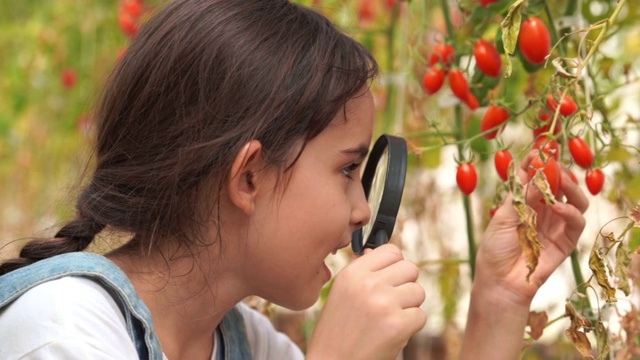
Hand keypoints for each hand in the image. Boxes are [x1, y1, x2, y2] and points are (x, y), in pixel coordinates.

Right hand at [307, 244, 425, 359]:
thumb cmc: (338, 330)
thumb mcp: (342, 292)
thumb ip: (363, 271)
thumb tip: (380, 250)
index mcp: (352, 273)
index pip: (392, 251)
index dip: (396, 265)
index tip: (390, 279)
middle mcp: (368, 284)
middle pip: (411, 268)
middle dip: (406, 285)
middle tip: (391, 302)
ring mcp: (384, 303)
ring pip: (418, 292)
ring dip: (409, 306)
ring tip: (389, 319)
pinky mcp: (398, 325)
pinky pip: (420, 316)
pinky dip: (411, 327)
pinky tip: (392, 333)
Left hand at [475, 150, 588, 306]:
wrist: (499, 281)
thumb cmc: (495, 249)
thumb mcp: (503, 217)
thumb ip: (520, 196)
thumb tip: (530, 168)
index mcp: (526, 203)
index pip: (538, 178)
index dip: (539, 164)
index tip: (537, 151)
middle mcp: (544, 211)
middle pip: (562, 185)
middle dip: (559, 171)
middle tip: (553, 163)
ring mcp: (556, 225)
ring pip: (576, 200)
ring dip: (570, 188)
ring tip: (559, 182)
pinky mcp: (566, 241)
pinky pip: (577, 222)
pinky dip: (569, 211)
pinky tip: (556, 206)